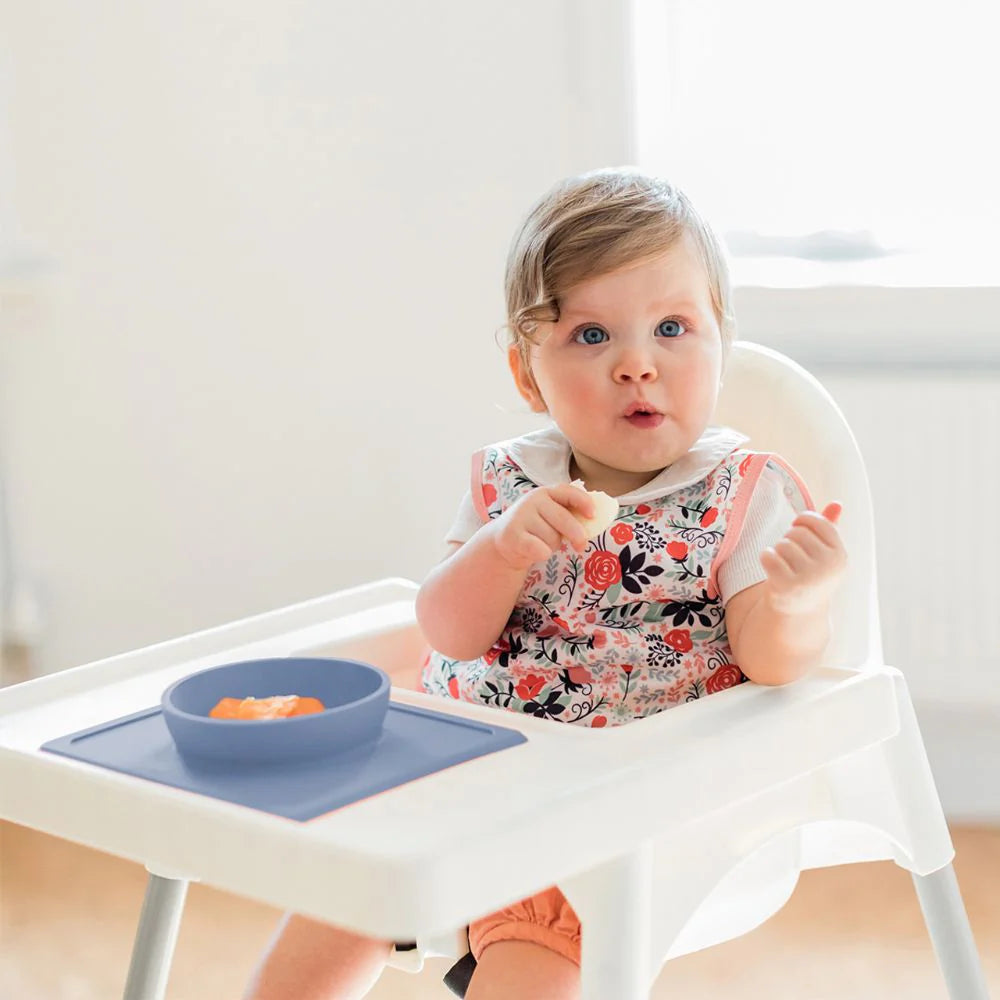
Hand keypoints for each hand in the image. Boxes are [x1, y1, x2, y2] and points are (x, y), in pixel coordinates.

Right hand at [489, 484, 594, 570]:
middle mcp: (532, 500)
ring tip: (542, 543)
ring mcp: (521, 517)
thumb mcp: (550, 516)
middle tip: (581, 546)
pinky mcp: (513, 536)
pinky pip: (540, 549)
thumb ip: (568, 514)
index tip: (593, 515)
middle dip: (577, 535)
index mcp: (545, 492)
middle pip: (564, 519)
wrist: (502, 541)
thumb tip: (595, 522)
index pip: (568, 492)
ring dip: (553, 546)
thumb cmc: (534, 528)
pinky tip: (536, 552)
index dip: (584, 502)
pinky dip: (543, 554)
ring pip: (552, 537)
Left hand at [759, 501, 846, 615]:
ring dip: (778, 551)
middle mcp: (828, 567)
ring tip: (785, 566)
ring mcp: (809, 578)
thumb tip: (837, 503)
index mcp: (840, 556)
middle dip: (789, 539)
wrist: (797, 612)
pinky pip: (768, 556)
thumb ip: (829, 528)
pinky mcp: (787, 586)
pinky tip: (772, 569)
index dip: (803, 521)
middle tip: (792, 557)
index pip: (818, 522)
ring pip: (782, 544)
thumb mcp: (823, 554)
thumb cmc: (809, 575)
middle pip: (797, 532)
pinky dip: (766, 558)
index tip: (797, 528)